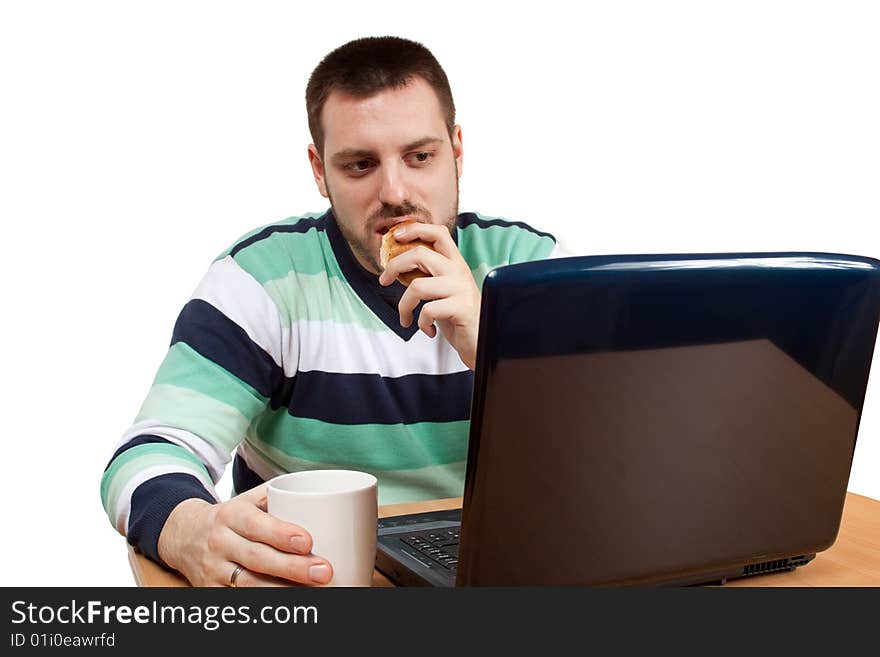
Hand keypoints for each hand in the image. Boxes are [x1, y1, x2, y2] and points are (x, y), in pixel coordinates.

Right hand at [156, 484, 333, 586]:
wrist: (184, 536)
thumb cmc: (230, 518)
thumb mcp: (246, 500)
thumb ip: (278, 495)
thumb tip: (318, 495)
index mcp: (230, 516)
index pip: (256, 525)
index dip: (281, 534)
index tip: (308, 542)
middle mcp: (219, 543)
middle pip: (257, 559)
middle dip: (292, 568)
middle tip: (323, 571)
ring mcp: (213, 571)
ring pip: (250, 585)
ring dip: (284, 590)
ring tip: (314, 591)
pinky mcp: (210, 591)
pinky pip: (241, 600)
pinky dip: (266, 601)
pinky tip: (291, 602)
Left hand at [378, 222, 480, 369]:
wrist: (482, 340)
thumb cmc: (457, 316)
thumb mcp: (441, 291)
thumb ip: (426, 276)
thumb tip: (395, 266)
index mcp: (455, 263)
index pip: (438, 233)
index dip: (415, 229)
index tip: (396, 236)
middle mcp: (459, 271)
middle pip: (419, 254)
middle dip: (394, 266)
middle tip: (384, 281)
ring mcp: (461, 289)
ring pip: (417, 286)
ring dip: (403, 306)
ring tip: (406, 318)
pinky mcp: (461, 308)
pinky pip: (427, 310)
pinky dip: (420, 323)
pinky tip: (428, 329)